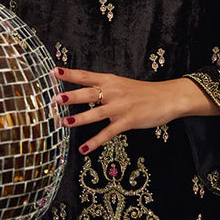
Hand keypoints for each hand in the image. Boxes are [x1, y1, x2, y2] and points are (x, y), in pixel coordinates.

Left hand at [53, 66, 219, 153]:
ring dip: (79, 119)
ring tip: (64, 123)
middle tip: (54, 99)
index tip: (53, 71)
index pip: (86, 76)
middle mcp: (113, 92)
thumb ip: (103, 88)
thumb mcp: (121, 85)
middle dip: (71, 96)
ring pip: (96, 113)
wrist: (167, 98)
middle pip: (88, 93)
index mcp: (110, 81)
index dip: (69, 74)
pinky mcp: (128, 121)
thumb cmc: (142, 93)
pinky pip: (108, 133)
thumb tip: (81, 93)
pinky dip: (95, 142)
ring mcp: (120, 107)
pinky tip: (83, 149)